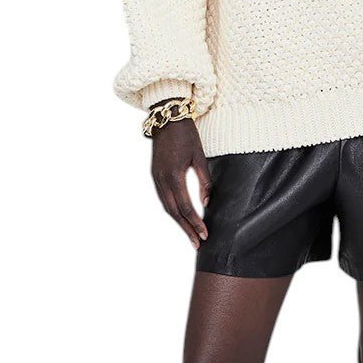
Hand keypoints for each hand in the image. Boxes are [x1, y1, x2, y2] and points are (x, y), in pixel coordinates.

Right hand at [150, 119, 210, 247]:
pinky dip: (172, 211)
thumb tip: (207, 203)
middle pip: (174, 212)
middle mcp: (162, 180)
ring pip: (166, 207)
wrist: (167, 119)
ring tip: (191, 235)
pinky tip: (181, 218)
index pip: (186, 207)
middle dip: (186, 229)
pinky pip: (163, 199)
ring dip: (179, 222)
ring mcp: (156, 178)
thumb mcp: (199, 157)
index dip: (195, 223)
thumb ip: (204, 182)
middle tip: (197, 243)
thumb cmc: (186, 135)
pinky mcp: (155, 175)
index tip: (205, 234)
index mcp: (174, 176)